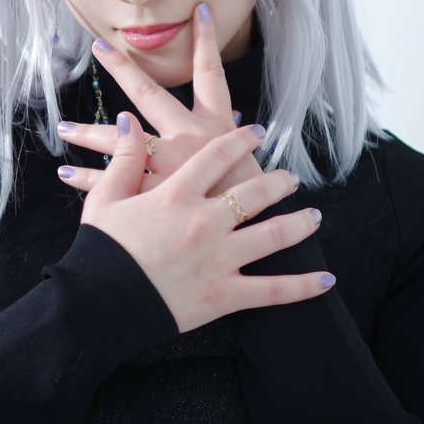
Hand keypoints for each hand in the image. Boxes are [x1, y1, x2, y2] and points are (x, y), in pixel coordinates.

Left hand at [58, 2, 261, 193]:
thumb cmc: (253, 201)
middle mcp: (188, 138)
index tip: (200, 10)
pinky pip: (113, 183)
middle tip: (98, 45)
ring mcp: (167, 165)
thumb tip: (233, 119)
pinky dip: (88, 179)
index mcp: (216, 128)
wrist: (248, 238)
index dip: (207, 41)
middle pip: (150, 94)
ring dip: (89, 133)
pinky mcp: (151, 193)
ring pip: (120, 141)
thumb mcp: (247, 164)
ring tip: (63, 128)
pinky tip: (66, 174)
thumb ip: (231, 140)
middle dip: (123, 67)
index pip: (212, 74)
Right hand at [79, 112, 330, 332]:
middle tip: (291, 177)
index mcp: (177, 195)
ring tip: (314, 216)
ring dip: (300, 223)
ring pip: (274, 234)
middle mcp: (206, 221)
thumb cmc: (100, 250)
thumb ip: (124, 157)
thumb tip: (127, 119)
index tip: (256, 133)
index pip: (218, 156)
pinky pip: (273, 290)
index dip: (241, 140)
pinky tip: (325, 279)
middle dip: (280, 181)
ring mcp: (220, 259)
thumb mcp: (105, 197)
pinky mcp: (226, 295)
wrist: (98, 305)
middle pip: (256, 191)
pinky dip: (302, 287)